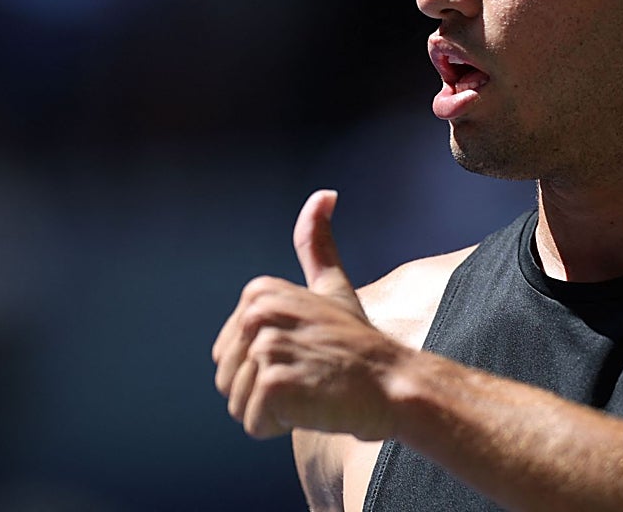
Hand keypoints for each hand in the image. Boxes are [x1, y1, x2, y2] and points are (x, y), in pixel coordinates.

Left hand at [212, 189, 401, 439]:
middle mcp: (256, 314)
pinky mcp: (272, 381)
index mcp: (259, 294)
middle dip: (266, 393)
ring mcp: (265, 345)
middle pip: (227, 381)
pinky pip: (254, 423)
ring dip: (274, 412)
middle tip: (311, 377)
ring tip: (312, 390)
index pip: (228, 356)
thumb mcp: (333, 287)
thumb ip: (318, 244)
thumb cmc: (361, 345)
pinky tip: (313, 405)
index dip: (267, 368)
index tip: (307, 355)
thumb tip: (324, 194)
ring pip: (239, 405)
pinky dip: (281, 427)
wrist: (395, 384)